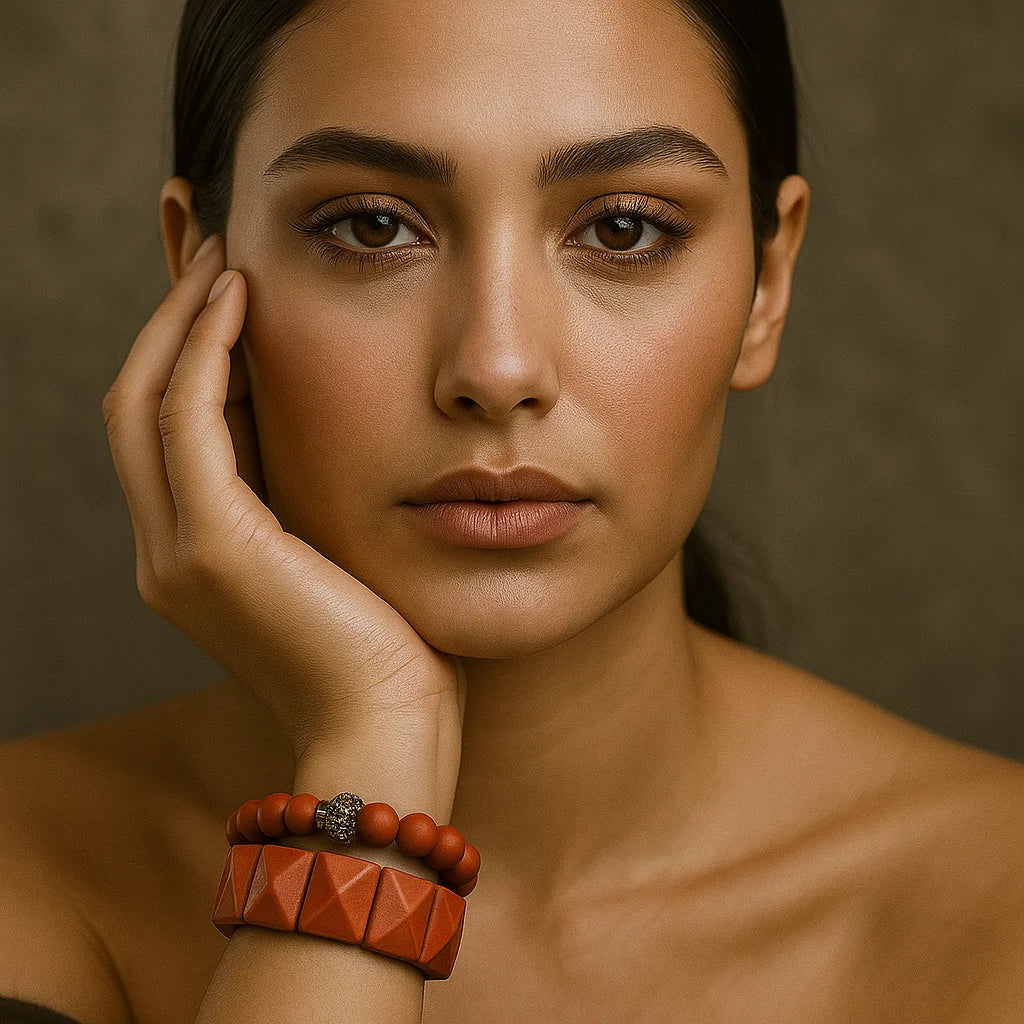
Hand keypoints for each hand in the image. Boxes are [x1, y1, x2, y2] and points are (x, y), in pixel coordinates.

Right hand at [101, 236, 464, 783]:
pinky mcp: (213, 548)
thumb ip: (308, 493)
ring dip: (181, 320)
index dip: (186, 347)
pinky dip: (204, 353)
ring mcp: (178, 551)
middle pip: (140, 402)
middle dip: (170, 319)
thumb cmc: (390, 647)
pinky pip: (189, 421)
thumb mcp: (339, 554)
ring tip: (227, 257)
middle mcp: (168, 550)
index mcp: (197, 554)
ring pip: (147, 401)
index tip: (226, 282)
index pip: (172, 427)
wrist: (390, 729)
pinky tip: (241, 299)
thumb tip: (327, 422)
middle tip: (211, 245)